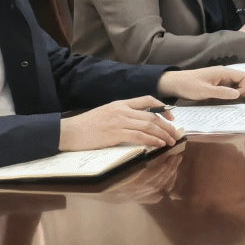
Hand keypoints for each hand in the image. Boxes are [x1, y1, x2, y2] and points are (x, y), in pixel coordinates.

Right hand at [59, 97, 183, 153]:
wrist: (67, 132)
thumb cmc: (85, 126)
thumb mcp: (105, 114)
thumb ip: (122, 115)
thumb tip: (139, 123)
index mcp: (120, 104)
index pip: (146, 100)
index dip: (162, 107)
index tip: (171, 117)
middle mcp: (121, 110)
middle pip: (152, 116)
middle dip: (167, 126)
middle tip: (176, 134)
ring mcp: (118, 121)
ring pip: (149, 126)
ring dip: (163, 134)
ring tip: (171, 141)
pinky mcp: (115, 134)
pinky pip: (140, 136)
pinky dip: (152, 140)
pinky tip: (159, 145)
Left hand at [159, 67, 244, 101]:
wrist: (174, 84)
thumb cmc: (189, 86)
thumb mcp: (205, 91)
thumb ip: (222, 92)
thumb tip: (238, 94)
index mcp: (224, 72)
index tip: (237, 97)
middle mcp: (225, 74)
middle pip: (244, 79)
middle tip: (238, 101)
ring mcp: (222, 79)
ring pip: (238, 84)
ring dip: (239, 92)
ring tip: (233, 102)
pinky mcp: (217, 84)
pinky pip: (230, 87)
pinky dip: (232, 94)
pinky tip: (227, 100)